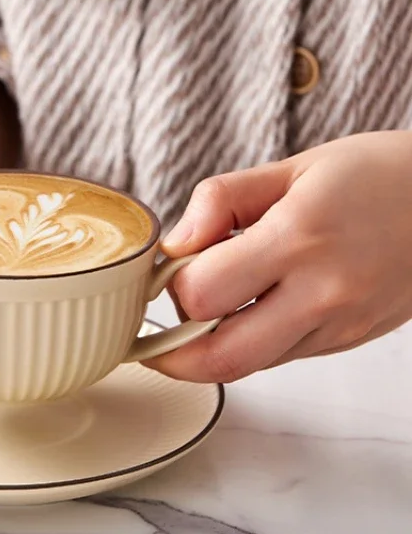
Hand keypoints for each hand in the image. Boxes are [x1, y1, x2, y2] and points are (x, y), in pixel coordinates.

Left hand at [147, 131, 411, 382]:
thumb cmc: (378, 177)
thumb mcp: (292, 167)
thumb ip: (221, 201)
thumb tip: (174, 245)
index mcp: (299, 238)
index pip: (201, 294)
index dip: (171, 285)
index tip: (170, 268)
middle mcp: (321, 293)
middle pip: (218, 359)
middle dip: (173, 352)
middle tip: (156, 331)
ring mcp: (336, 326)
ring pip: (246, 366)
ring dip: (209, 350)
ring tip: (207, 312)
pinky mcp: (345, 342)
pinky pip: (277, 359)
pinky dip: (247, 344)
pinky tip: (248, 312)